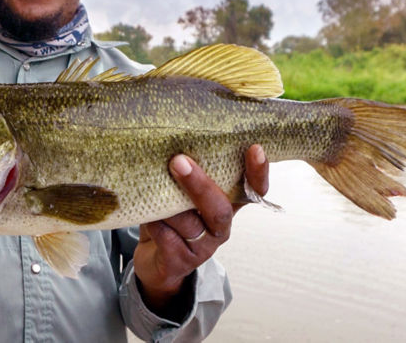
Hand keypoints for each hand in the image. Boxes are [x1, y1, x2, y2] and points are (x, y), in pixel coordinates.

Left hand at [133, 144, 268, 318]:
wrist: (156, 261)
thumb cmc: (172, 216)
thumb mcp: (183, 192)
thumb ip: (187, 172)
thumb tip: (173, 144)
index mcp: (227, 204)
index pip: (253, 190)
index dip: (258, 172)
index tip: (255, 148)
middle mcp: (220, 227)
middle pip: (220, 209)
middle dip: (200, 185)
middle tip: (179, 161)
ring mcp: (202, 247)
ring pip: (187, 223)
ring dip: (168, 206)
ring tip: (151, 190)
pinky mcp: (180, 261)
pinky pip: (167, 237)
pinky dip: (155, 223)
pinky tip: (147, 216)